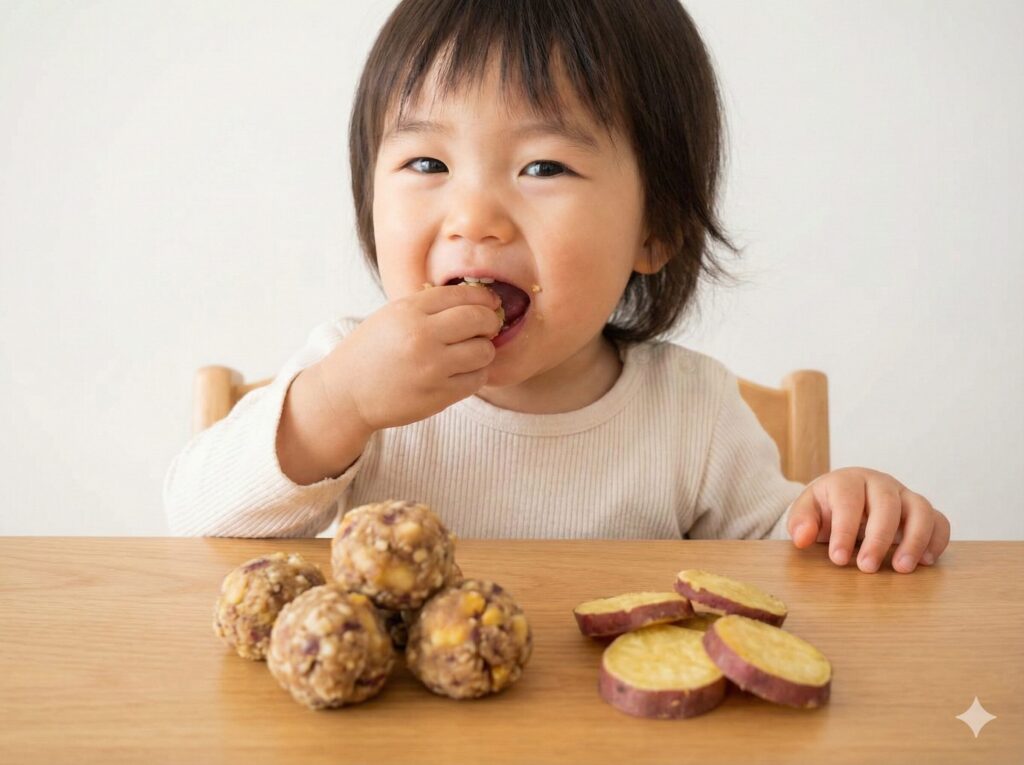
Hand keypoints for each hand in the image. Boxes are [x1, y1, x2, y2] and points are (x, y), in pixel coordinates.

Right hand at [315, 283, 503, 433]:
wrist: (346, 392)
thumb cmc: (372, 351)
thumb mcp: (392, 316)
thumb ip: (430, 307)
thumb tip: (477, 302)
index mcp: (408, 310)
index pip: (463, 294)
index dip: (484, 298)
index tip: (490, 303)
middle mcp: (421, 336)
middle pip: (479, 319)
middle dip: (490, 322)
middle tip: (488, 327)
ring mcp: (431, 367)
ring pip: (484, 351)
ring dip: (484, 350)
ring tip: (471, 353)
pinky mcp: (437, 395)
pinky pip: (477, 379)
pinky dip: (476, 374)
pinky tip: (463, 372)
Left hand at [787, 467, 949, 572]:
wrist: (844, 500)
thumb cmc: (826, 507)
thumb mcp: (806, 511)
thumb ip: (801, 522)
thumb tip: (802, 538)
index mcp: (849, 480)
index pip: (849, 500)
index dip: (844, 530)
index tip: (838, 559)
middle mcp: (880, 483)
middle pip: (887, 504)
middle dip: (878, 538)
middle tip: (867, 568)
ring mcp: (905, 496)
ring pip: (921, 509)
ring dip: (915, 540)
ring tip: (902, 568)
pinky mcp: (922, 511)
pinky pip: (940, 521)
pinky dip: (938, 540)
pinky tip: (926, 561)